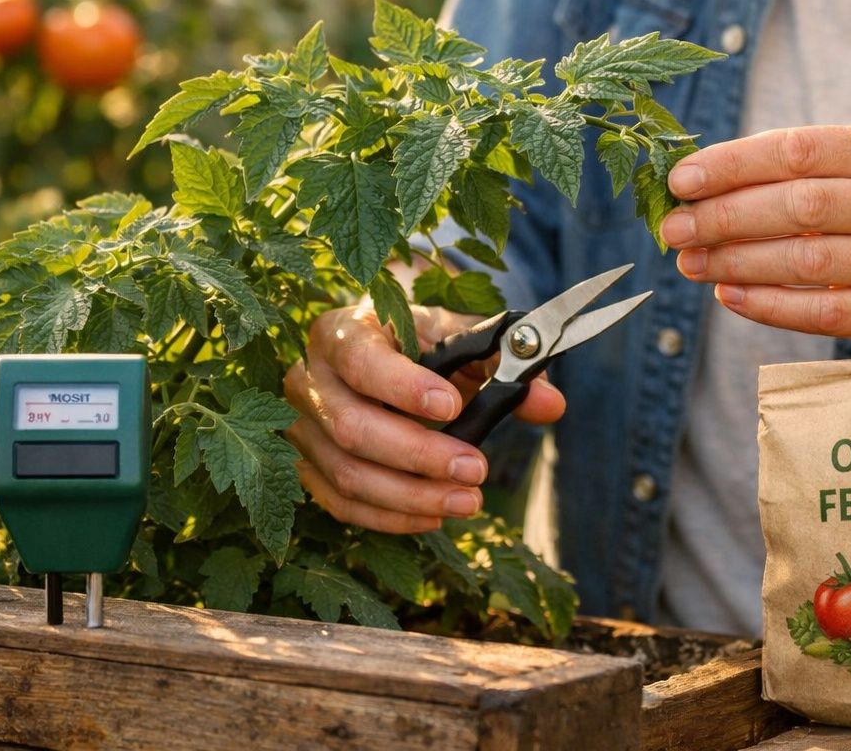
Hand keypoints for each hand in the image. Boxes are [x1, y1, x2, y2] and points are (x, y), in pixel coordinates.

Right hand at [284, 301, 565, 532]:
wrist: (383, 350)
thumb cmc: (421, 343)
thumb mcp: (459, 339)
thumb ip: (503, 364)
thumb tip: (550, 402)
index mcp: (342, 332)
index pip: (363, 361)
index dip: (404, 388)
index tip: (453, 408)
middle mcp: (308, 378)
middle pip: (352, 427)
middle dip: (419, 456)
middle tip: (475, 469)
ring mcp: (301, 427)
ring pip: (346, 474)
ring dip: (410, 497)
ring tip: (467, 502)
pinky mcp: (306, 466)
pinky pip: (340, 504)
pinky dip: (389, 518)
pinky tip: (433, 517)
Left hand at [661, 124, 850, 353]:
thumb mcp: (844, 177)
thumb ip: (778, 172)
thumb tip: (687, 186)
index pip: (798, 149)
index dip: (733, 164)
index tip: (681, 180)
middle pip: (800, 205)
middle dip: (725, 216)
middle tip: (674, 228)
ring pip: (805, 261)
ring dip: (735, 262)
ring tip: (689, 262)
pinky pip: (815, 311)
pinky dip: (763, 303)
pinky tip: (725, 294)